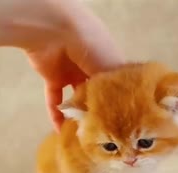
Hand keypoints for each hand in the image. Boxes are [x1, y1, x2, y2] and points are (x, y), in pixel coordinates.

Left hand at [23, 1, 123, 130]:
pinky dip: (56, 114)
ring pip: (76, 99)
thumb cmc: (93, 46)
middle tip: (103, 135)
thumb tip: (124, 113)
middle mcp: (92, 68)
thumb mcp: (112, 68)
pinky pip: (55, 99)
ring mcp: (72, 72)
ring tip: (83, 136)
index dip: (119, 104)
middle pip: (96, 95)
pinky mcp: (53, 77)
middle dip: (98, 113)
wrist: (57, 31)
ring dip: (77, 116)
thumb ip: (116, 90)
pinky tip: (60, 131)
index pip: (117, 87)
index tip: (123, 124)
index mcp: (110, 62)